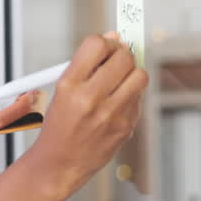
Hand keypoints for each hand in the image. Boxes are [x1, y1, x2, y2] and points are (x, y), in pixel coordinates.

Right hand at [27, 31, 147, 196]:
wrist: (61, 162)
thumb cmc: (60, 124)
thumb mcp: (62, 90)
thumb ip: (88, 63)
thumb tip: (115, 37)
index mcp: (69, 85)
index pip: (96, 45)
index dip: (105, 42)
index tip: (106, 47)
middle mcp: (90, 98)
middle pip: (123, 57)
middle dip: (122, 54)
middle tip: (116, 60)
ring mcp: (111, 114)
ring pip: (140, 76)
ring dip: (132, 73)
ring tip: (119, 81)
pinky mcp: (126, 126)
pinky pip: (139, 98)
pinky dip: (131, 95)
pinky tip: (117, 102)